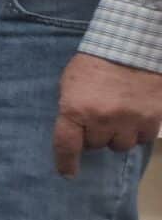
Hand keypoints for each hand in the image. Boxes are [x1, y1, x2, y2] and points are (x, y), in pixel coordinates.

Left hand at [54, 52, 161, 177]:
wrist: (133, 46)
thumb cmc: (95, 62)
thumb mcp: (71, 82)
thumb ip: (72, 107)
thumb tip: (74, 130)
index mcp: (76, 109)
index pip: (67, 145)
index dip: (66, 162)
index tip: (67, 173)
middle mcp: (102, 119)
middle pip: (96, 145)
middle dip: (95, 135)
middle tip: (97, 120)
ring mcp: (129, 120)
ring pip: (121, 145)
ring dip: (117, 136)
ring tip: (118, 118)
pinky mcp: (153, 118)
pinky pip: (143, 138)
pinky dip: (138, 132)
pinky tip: (136, 118)